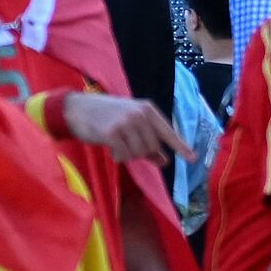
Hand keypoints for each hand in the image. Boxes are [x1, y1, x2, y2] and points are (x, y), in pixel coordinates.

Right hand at [55, 92, 177, 164]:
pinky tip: (111, 148)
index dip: (180, 146)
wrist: (78, 109)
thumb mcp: (131, 124)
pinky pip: (124, 155)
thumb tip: (164, 161)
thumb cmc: (106, 116)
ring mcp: (126, 123)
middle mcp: (139, 115)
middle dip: (142, 152)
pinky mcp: (112, 133)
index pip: (168, 131)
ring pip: (138, 153)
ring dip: (128, 154)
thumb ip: (148, 141)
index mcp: (147, 109)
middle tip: (127, 146)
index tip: (193, 158)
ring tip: (117, 144)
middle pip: (152, 147)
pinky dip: (118, 156)